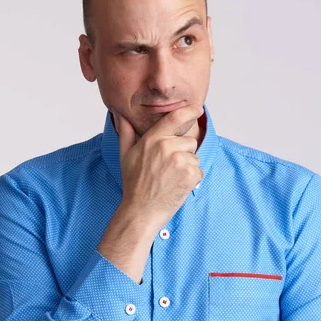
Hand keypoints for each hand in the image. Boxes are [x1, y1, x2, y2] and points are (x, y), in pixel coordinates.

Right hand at [113, 103, 203, 232]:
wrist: (141, 211)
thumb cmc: (133, 184)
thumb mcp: (125, 155)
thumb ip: (125, 133)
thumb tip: (120, 116)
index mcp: (153, 139)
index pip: (175, 118)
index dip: (190, 111)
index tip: (198, 109)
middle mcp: (167, 147)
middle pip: (190, 141)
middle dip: (184, 152)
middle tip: (168, 168)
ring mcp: (179, 161)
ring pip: (195, 157)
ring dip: (188, 167)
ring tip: (171, 178)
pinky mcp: (190, 175)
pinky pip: (199, 171)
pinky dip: (192, 179)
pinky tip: (177, 186)